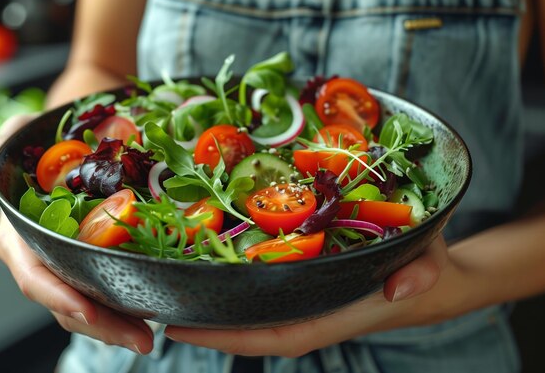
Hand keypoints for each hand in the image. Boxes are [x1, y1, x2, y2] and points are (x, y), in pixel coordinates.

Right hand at [0, 114, 153, 354]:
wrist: (64, 151)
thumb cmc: (41, 148)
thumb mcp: (21, 136)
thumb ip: (4, 145)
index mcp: (19, 239)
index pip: (34, 276)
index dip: (57, 295)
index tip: (85, 310)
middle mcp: (41, 261)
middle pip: (67, 304)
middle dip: (101, 325)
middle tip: (141, 339)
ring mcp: (66, 268)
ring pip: (88, 309)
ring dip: (118, 327)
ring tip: (150, 337)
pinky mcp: (89, 268)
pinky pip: (104, 296)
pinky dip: (125, 309)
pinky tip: (152, 315)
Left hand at [164, 235, 449, 356]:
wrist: (437, 281)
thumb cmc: (430, 267)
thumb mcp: (432, 259)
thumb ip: (423, 272)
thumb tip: (400, 287)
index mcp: (338, 313)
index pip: (276, 334)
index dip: (228, 335)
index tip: (182, 328)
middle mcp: (317, 312)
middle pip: (254, 330)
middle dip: (209, 328)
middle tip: (158, 309)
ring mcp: (312, 303)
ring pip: (258, 316)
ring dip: (218, 312)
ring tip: (176, 295)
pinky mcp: (313, 290)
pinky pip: (270, 299)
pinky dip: (241, 294)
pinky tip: (218, 278)